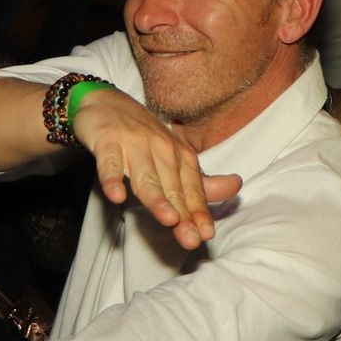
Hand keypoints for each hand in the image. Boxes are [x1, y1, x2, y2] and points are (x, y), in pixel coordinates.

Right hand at [70, 90, 241, 250]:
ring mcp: (133, 144)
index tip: (205, 234)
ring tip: (168, 219)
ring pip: (146, 176)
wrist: (104, 101)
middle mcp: (161, 148)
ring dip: (157, 198)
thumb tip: (236, 187)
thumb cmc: (141, 136)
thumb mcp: (174, 158)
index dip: (199, 212)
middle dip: (182, 213)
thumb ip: (200, 181)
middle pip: (172, 186)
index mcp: (180, 155)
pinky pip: (110, 163)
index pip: (192, 188)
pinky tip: (116, 195)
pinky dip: (112, 179)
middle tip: (191, 238)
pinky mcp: (107, 141)